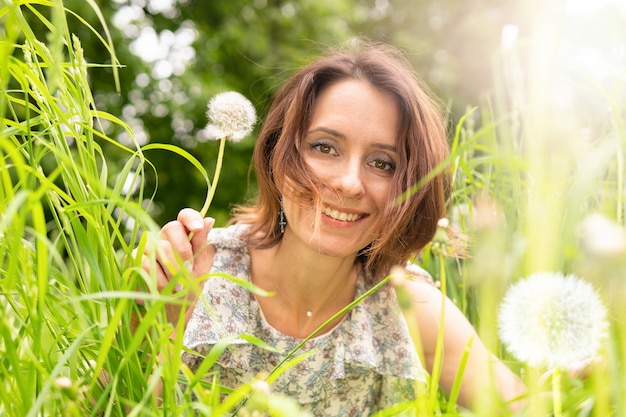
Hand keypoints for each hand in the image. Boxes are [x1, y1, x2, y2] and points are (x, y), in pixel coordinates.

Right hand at [133, 208, 214, 327]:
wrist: (167, 311)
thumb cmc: (187, 288)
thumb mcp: (201, 268)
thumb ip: (203, 246)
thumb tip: (209, 220)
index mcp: (182, 236)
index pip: (184, 216)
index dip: (191, 218)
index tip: (198, 228)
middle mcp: (163, 237)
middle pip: (171, 227)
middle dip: (184, 251)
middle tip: (189, 270)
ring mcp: (146, 246)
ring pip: (159, 248)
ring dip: (172, 271)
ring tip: (177, 287)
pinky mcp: (132, 259)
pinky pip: (145, 263)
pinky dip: (157, 280)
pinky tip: (160, 290)